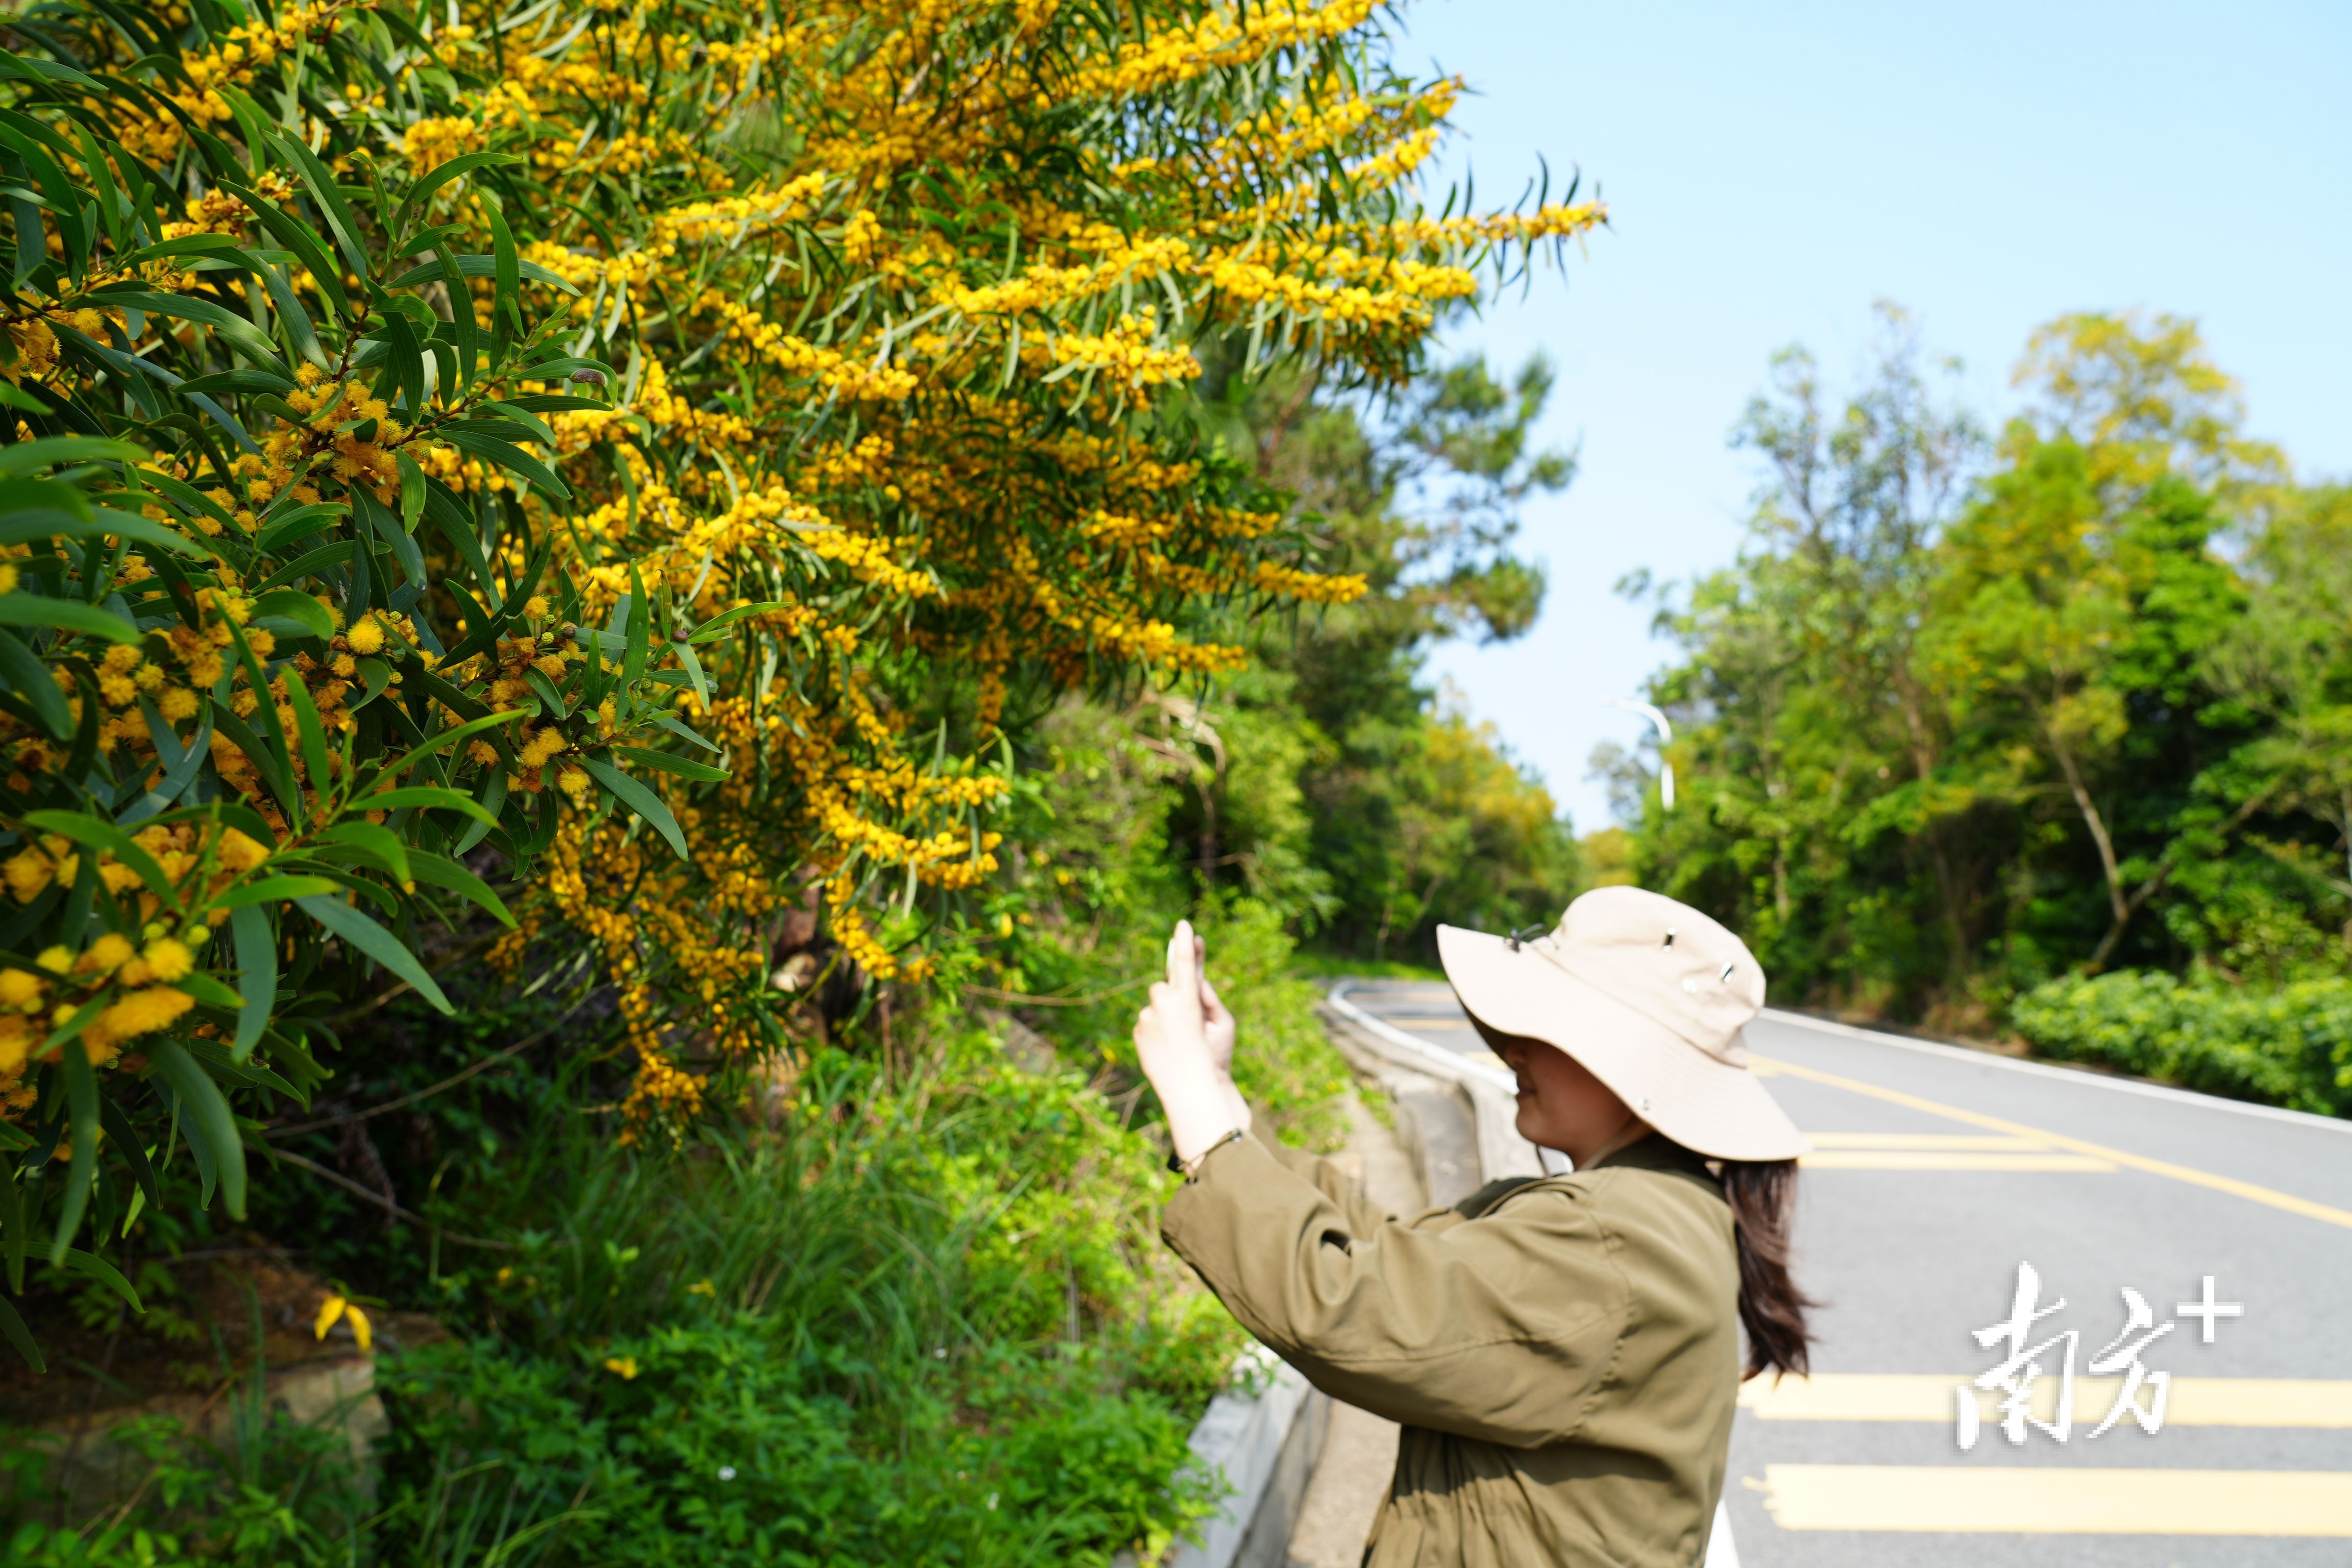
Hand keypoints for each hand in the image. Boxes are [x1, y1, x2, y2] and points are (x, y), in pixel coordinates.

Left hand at [1133, 919, 1247, 1161]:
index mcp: (1187, 1000)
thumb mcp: (1224, 1024)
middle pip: (1164, 986)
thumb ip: (1207, 998)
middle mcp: (1164, 1005)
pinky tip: (1166, 1049)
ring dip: (1164, 1016)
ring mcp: (1148, 1019)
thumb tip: (1192, 985)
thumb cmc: (1214, 1056)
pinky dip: (1156, 1031)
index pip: (1186, 964)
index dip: (1185, 943)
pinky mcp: (1138, 1032)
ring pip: (1155, 1006)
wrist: (1189, 1088)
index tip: (1183, 924)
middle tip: (1185, 1019)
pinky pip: (1148, 1023)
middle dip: (1173, 996)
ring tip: (1177, 1041)